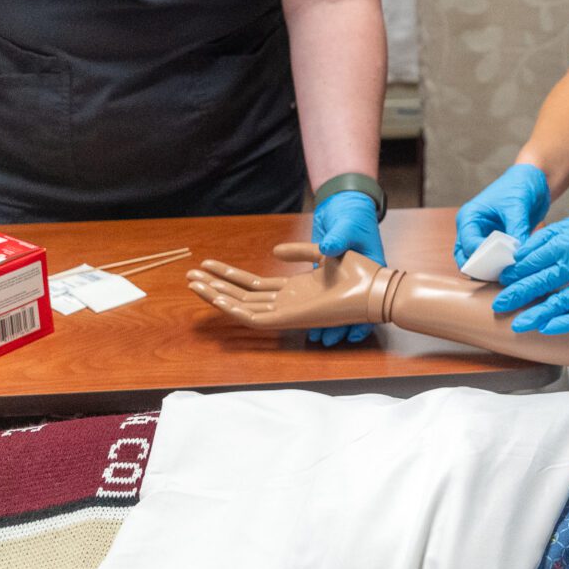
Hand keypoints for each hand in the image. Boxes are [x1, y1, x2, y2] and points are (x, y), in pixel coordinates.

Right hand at [190, 243, 386, 335]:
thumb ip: (299, 252)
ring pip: (242, 306)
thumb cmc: (359, 273)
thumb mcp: (324, 254)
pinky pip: (257, 317)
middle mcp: (285, 303)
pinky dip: (236, 309)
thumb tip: (275, 250)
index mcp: (291, 291)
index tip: (208, 266)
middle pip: (240, 295)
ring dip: (217, 295)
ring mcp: (286, 312)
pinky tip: (217, 297)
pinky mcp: (291, 318)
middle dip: (214, 285)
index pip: (251, 285)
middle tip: (189, 275)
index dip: (228, 276)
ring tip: (194, 282)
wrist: (378, 287)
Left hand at [307, 190, 385, 345]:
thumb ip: (338, 237)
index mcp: (369, 268)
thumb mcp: (347, 226)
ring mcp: (339, 277)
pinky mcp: (324, 273)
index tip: (356, 333)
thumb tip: (327, 247)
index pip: (370, 300)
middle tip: (329, 340)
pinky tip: (304, 319)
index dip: (365, 320)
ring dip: (327, 322)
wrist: (344, 206)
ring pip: (333, 304)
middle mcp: (355, 277)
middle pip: (351, 308)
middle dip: (342, 327)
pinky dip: (313, 306)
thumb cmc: (352, 216)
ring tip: (317, 337)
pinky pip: (319, 294)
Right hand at [455, 164, 550, 268]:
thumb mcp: (517, 206)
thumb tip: (519, 254)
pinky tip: (516, 269)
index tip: (502, 261)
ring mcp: (484, 237)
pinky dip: (503, 266)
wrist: (534, 180)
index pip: (468, 244)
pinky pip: (496, 261)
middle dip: (482, 268)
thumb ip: (516, 230)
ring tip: (509, 273)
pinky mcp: (498, 243)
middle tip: (502, 274)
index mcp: (470, 217)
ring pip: (481, 263)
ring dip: (492, 270)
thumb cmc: (520, 185)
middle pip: (468, 258)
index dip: (482, 256)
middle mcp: (473, 229)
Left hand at [492, 190, 568, 334]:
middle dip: (517, 295)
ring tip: (517, 325)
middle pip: (540, 282)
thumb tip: (522, 254)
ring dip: (536, 314)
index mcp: (567, 241)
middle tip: (499, 306)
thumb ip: (548, 238)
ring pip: (558, 302)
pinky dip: (566, 323)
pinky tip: (548, 328)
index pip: (533, 260)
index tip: (503, 281)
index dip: (516, 272)